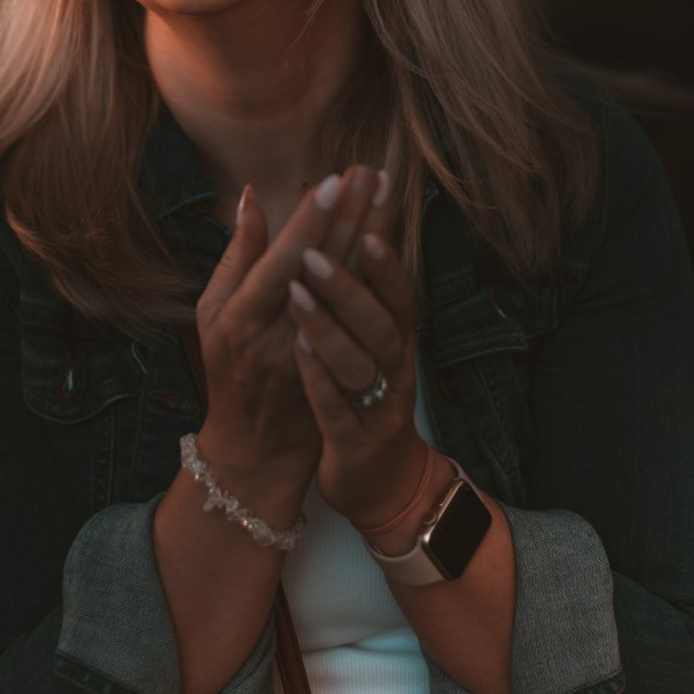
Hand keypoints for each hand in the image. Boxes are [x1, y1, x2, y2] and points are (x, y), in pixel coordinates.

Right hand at [195, 166, 387, 486]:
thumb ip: (237, 255)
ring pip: (352, 288)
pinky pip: (366, 316)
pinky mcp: (343, 366)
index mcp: (244, 318)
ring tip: (385, 191)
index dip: (312, 221)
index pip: (285, 261)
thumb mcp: (212, 312)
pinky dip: (378, 274)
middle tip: (372, 171)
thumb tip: (251, 196)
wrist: (256, 447)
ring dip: (371, 234)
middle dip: (350, 214)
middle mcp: (281, 334)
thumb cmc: (226, 368)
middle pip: (325, 266)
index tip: (336, 180)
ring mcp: (317, 353)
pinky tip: (390, 239)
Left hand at [286, 226, 426, 527]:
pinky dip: (320, 378)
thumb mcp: (365, 340)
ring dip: (329, 327)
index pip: (393, 287)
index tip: (367, 209)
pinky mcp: (357, 442)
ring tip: (298, 293)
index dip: (382, 250)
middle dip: (352, 283)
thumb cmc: (366, 396)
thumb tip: (346, 225)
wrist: (380, 484)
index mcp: (394, 337)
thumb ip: (354, 287)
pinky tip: (300, 351)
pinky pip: (337, 408)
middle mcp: (395, 367)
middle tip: (317, 251)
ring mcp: (379, 406)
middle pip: (381, 320)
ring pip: (360, 363)